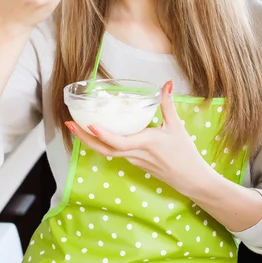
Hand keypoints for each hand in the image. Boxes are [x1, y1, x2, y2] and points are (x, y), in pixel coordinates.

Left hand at [66, 81, 212, 197]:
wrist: (191, 179)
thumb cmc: (185, 153)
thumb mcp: (177, 126)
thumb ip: (168, 104)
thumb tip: (166, 83)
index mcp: (146, 143)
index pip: (119, 142)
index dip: (103, 135)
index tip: (90, 124)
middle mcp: (136, 154)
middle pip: (105, 149)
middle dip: (85, 138)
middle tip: (69, 124)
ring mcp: (133, 160)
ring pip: (107, 152)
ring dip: (90, 141)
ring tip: (75, 126)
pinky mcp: (134, 163)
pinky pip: (114, 153)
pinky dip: (101, 143)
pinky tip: (94, 132)